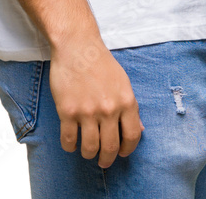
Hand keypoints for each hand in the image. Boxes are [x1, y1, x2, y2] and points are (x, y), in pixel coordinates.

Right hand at [49, 34, 145, 168]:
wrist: (77, 46)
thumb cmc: (101, 62)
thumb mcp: (123, 82)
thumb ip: (130, 107)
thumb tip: (138, 129)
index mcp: (126, 101)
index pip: (132, 136)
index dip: (127, 150)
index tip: (121, 153)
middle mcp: (109, 109)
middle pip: (110, 147)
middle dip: (107, 159)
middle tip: (103, 161)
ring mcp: (87, 111)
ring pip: (89, 148)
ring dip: (88, 154)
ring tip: (87, 150)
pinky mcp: (67, 111)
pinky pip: (68, 141)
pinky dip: (69, 146)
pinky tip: (71, 142)